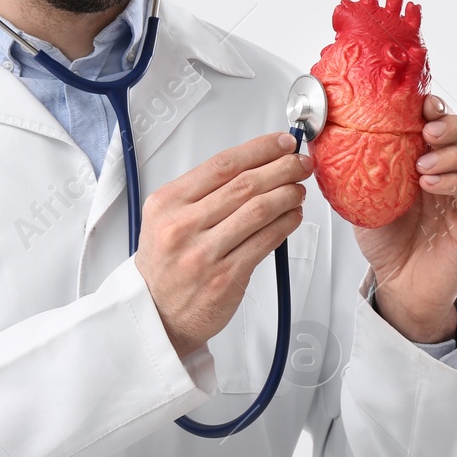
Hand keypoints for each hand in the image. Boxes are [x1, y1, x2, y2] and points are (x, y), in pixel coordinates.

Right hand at [136, 133, 312, 359]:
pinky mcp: (225, 278)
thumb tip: (253, 166)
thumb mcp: (165, 219)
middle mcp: (183, 226)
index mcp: (167, 203)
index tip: (281, 144)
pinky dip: (285, 224)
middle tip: (300, 164)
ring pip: (258, 211)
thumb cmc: (166, 264)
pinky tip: (293, 216)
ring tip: (299, 190)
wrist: (155, 313)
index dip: (259, 150)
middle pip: (244, 184)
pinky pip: (264, 242)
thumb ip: (201, 194)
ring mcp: (204, 253)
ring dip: (287, 195)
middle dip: (281, 168)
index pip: (221, 165)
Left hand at [351, 95, 456, 341]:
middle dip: (456, 123)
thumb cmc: (388, 239)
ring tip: (423, 162)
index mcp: (437, 161)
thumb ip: (353, 165)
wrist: (398, 284)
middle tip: (428, 128)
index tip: (421, 103)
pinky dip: (453, 182)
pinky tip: (429, 183)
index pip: (452, 122)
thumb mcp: (365, 194)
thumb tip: (320, 134)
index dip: (441, 107)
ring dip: (454, 153)